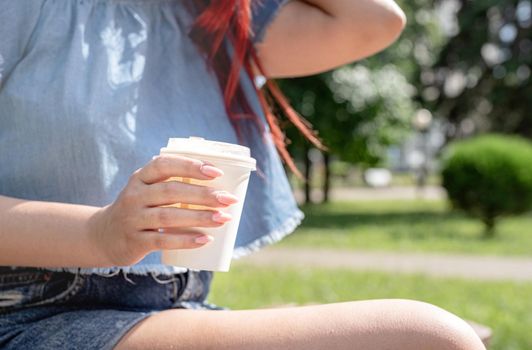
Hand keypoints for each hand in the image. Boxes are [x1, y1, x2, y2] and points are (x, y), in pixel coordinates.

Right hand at [88, 155, 238, 265]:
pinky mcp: (135, 241)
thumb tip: (220, 182)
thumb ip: (173, 182)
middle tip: (229, 199)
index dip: (190, 166)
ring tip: (224, 218)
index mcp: (140, 178)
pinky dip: (186, 240)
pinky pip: (163, 240)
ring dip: (200, 217)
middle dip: (203, 195)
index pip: (163, 165)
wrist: (104, 236)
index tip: (216, 172)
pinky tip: (205, 239)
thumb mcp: (147, 190)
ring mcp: (133, 219)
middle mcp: (134, 195)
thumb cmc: (140, 208)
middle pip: (171, 191)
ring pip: (169, 216)